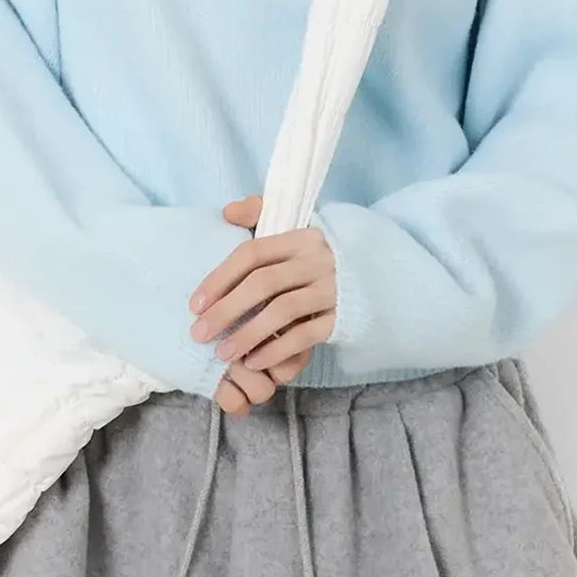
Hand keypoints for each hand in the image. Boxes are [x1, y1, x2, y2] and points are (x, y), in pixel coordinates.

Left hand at [192, 194, 337, 416]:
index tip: (195, 305)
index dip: (220, 278)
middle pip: (262, 284)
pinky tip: (254, 363)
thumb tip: (227, 213)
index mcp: (300, 237)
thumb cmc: (320, 257)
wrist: (381, 276)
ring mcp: (332, 289)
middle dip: (226, 310)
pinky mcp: (343, 316)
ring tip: (223, 354)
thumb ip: (260, 215)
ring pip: (282, 311)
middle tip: (199, 334)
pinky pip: (305, 334)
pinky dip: (277, 350)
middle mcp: (317, 260)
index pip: (252, 253)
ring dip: (247, 334)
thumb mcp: (295, 230)